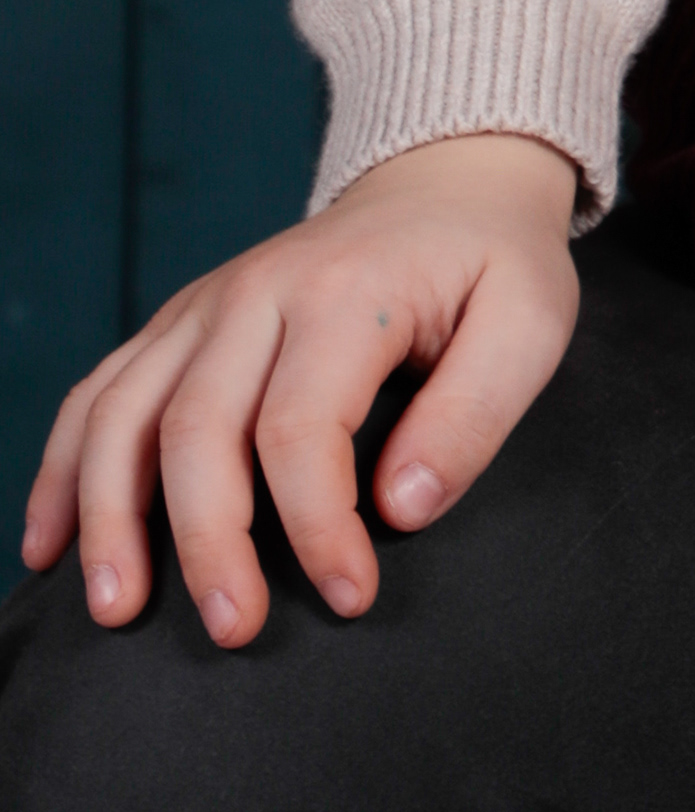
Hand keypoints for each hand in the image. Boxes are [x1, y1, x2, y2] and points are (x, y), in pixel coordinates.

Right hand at [18, 129, 582, 644]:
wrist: (447, 180)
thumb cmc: (492, 262)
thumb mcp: (529, 322)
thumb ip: (474, 414)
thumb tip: (402, 508)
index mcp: (345, 293)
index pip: (301, 428)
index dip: (315, 527)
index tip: (349, 597)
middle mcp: (256, 292)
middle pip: (197, 430)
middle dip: (206, 543)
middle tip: (231, 630)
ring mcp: (205, 305)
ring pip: (123, 413)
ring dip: (108, 516)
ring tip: (115, 610)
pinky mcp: (180, 323)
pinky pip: (100, 393)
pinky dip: (63, 468)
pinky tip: (48, 543)